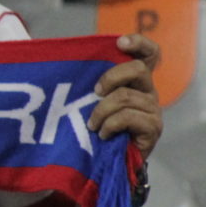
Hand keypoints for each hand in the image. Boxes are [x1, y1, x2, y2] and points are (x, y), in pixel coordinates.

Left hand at [90, 33, 161, 156]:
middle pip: (139, 69)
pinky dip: (110, 125)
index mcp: (136, 81)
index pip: (149, 54)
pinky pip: (128, 117)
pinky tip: (103, 135)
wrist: (111, 164)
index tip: (120, 42)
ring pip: (126, 96)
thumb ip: (90, 82)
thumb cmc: (99, 128)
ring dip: (102, 111)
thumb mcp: (93, 101)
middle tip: (95, 91)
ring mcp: (153, 109)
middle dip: (112, 77)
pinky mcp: (153, 127)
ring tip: (92, 125)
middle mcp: (148, 91)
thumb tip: (52, 51)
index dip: (139, 43)